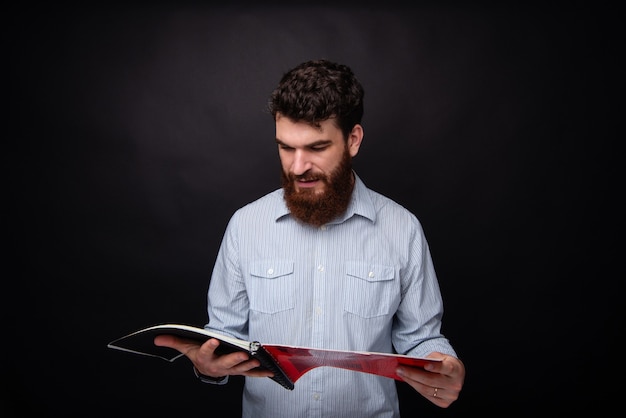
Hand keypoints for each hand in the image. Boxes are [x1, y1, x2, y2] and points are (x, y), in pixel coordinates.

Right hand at [154, 335, 274, 378]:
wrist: (207, 367)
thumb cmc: (198, 353)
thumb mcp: (186, 347)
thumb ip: (174, 340)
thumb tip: (157, 338)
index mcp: (204, 359)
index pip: (205, 352)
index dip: (209, 347)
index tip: (213, 339)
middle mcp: (218, 366)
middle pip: (226, 363)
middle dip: (234, 360)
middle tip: (242, 355)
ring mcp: (230, 370)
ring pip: (239, 369)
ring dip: (248, 366)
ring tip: (257, 361)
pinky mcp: (239, 371)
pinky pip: (250, 374)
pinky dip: (260, 373)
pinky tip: (270, 372)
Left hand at [396, 352, 464, 407]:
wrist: (454, 374)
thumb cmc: (445, 363)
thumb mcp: (441, 356)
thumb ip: (431, 358)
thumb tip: (413, 363)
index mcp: (456, 370)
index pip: (446, 368)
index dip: (436, 367)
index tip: (425, 365)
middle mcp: (455, 384)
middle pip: (431, 380)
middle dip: (413, 374)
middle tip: (400, 368)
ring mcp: (450, 395)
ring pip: (426, 389)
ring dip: (410, 381)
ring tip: (400, 373)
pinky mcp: (444, 402)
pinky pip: (426, 395)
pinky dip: (415, 387)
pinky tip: (407, 380)